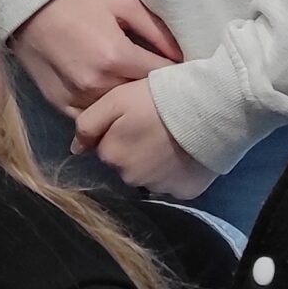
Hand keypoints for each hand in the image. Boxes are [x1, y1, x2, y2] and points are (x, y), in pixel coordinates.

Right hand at [10, 0, 181, 114]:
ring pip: (114, 111)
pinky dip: (100, 111)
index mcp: (116, 56)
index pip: (159, 76)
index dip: (172, 73)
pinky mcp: (59, 103)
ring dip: (125, 103)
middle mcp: (97, 82)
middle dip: (150, 90)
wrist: (27, 5)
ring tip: (133, 93)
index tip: (178, 70)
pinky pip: (89, 117)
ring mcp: (76, 96)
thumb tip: (181, 55)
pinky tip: (107, 101)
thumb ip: (155, 29)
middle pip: (138, 97)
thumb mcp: (122, 3)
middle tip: (157, 82)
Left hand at [72, 78, 211, 200]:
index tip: (137, 117)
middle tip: (156, 126)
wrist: (212, 106)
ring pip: (150, 175)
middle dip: (135, 149)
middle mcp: (131, 178)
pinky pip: (175, 184)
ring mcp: (160, 188)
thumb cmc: (159, 97)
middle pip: (127, 164)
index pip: (106, 148)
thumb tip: (75, 149)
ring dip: (156, 162)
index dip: (119, 132)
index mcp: (111, 156)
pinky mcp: (186, 192)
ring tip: (173, 138)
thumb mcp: (115, 100)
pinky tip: (187, 153)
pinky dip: (178, 172)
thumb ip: (88, 124)